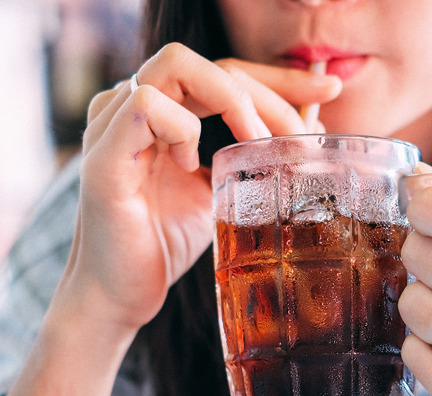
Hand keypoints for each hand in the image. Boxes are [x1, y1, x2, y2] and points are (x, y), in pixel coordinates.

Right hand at [64, 43, 341, 330]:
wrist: (120, 296)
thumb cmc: (165, 242)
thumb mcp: (225, 192)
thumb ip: (255, 156)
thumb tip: (312, 129)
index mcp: (164, 111)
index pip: (226, 71)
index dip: (279, 78)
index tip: (328, 90)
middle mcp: (134, 107)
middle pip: (210, 63)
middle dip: (270, 91)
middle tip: (303, 135)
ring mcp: (113, 127)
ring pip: (176, 66)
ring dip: (232, 100)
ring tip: (255, 145)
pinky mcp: (104, 158)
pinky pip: (145, 106)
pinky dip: (181, 128)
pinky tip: (191, 165)